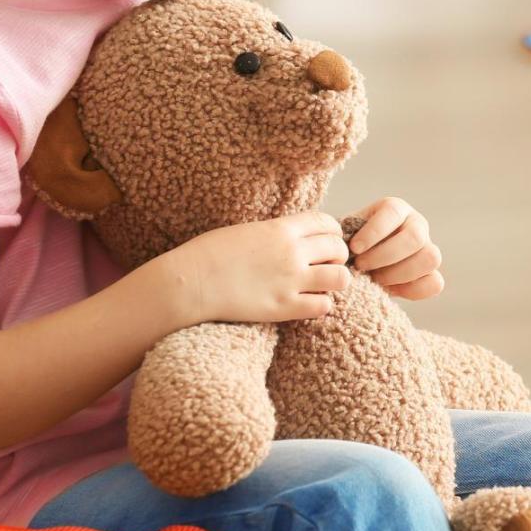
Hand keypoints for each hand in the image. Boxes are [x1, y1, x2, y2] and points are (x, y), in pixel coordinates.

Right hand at [164, 212, 351, 323]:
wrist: (190, 283)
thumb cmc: (209, 254)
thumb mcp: (246, 231)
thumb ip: (274, 233)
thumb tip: (290, 236)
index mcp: (281, 229)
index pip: (327, 222)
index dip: (332, 231)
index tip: (327, 240)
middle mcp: (291, 252)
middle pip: (339, 248)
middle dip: (337, 256)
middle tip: (325, 264)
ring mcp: (290, 280)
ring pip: (341, 278)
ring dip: (335, 281)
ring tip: (321, 285)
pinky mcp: (284, 307)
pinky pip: (323, 306)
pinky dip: (321, 305)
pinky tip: (307, 303)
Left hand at [348, 197, 444, 300]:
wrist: (357, 267)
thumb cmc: (348, 248)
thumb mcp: (344, 236)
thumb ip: (344, 237)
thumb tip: (342, 246)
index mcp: (395, 209)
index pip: (392, 212)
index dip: (374, 231)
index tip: (353, 248)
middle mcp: (416, 224)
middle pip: (415, 236)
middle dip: (385, 256)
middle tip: (361, 266)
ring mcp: (428, 248)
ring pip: (430, 258)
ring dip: (399, 274)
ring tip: (374, 280)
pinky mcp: (431, 273)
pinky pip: (435, 282)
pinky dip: (412, 290)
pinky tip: (389, 290)